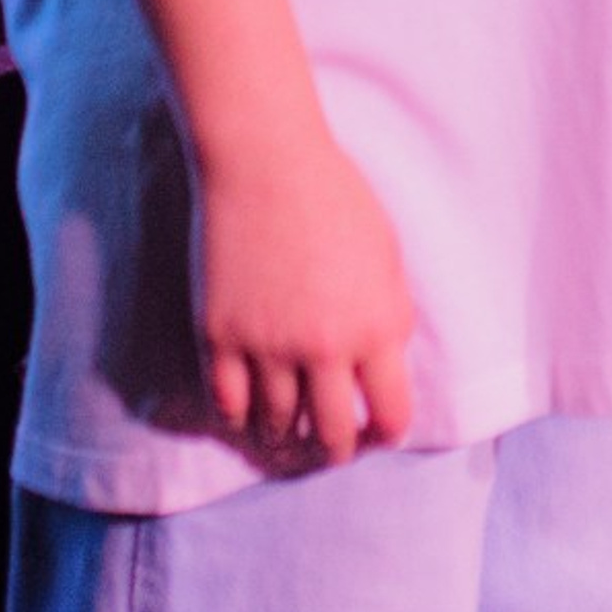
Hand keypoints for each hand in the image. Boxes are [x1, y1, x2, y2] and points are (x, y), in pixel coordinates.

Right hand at [193, 119, 417, 464]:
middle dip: (340, 448)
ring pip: (278, 425)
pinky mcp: (220, 336)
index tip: (382, 430)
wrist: (266, 162)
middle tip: (338, 444)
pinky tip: (252, 410)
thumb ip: (389, 314)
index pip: (390, 413)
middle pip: (332, 436)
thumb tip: (385, 362)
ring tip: (294, 430)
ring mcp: (266, 345)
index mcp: (375, 326)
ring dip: (289, 434)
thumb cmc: (336, 197)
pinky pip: (229, 404)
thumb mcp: (386, 254)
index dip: (388, 430)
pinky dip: (242, 416)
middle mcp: (322, 347)